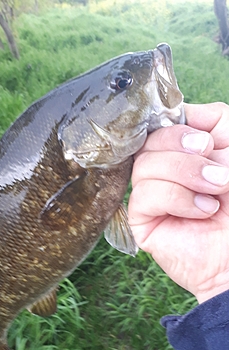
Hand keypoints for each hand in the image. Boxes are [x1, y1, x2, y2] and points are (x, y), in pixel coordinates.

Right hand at [128, 102, 228, 302]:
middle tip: (219, 173)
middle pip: (149, 141)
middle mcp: (162, 171)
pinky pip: (144, 195)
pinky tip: (203, 211)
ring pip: (144, 166)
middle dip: (185, 151)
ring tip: (215, 193)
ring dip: (186, 175)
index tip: (206, 141)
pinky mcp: (142, 221)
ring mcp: (150, 195)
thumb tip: (183, 115)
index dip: (178, 127)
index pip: (161, 123)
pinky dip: (178, 198)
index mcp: (181, 151)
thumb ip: (216, 120)